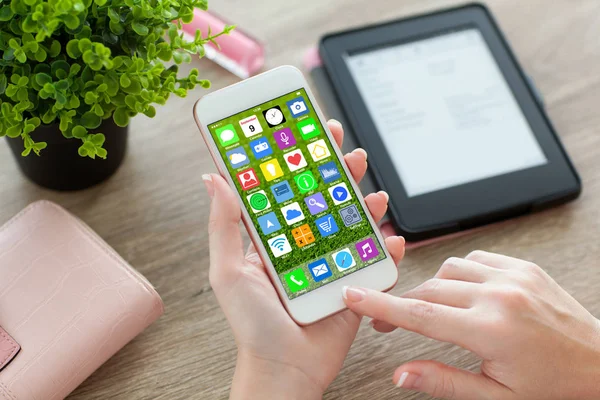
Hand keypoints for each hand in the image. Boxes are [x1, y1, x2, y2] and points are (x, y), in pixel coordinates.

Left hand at [204, 119, 405, 399]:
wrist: (284, 370)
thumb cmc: (251, 325)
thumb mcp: (226, 271)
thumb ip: (224, 224)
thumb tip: (212, 177)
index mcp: (275, 240)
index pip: (288, 191)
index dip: (298, 162)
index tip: (305, 133)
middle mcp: (304, 247)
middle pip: (325, 200)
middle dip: (337, 172)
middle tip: (345, 149)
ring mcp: (332, 264)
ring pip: (353, 223)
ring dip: (366, 202)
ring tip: (373, 188)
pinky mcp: (354, 284)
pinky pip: (375, 260)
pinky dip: (388, 248)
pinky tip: (392, 236)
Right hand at [343, 251, 599, 399]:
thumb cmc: (553, 386)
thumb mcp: (495, 397)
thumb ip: (443, 383)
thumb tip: (401, 374)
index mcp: (491, 330)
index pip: (419, 313)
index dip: (380, 304)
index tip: (353, 295)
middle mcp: (501, 295)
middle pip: (429, 289)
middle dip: (402, 303)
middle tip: (387, 321)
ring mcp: (514, 276)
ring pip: (450, 267)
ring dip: (433, 286)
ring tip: (434, 309)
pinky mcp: (524, 267)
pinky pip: (477, 258)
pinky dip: (461, 272)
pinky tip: (463, 290)